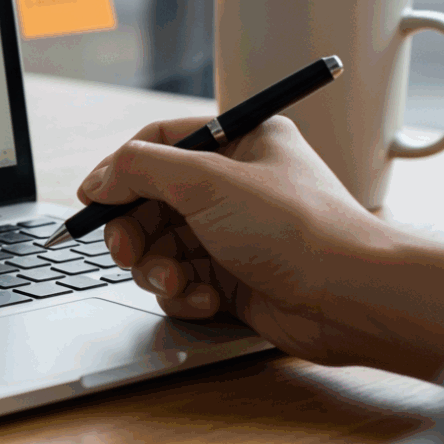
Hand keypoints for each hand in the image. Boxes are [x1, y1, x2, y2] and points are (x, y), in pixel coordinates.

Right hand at [79, 116, 443, 380]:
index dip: (120, 171)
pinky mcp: (235, 279)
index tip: (91, 199)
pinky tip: (207, 301)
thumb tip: (99, 179)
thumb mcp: (206, 180)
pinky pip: (184, 282)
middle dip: (134, 232)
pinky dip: (185, 294)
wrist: (352, 299)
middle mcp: (235, 186)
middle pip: (152, 202)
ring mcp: (234, 234)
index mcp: (240, 143)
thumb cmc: (295, 229)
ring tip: (174, 282)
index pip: (161, 143)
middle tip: (125, 253)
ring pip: (162, 247)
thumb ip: (140, 169)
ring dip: (157, 268)